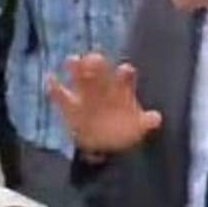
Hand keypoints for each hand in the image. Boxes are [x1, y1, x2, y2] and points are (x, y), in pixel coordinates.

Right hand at [46, 53, 162, 153]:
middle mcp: (103, 86)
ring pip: (78, 75)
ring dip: (75, 67)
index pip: (123, 75)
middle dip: (96, 64)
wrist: (104, 146)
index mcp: (121, 88)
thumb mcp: (137, 128)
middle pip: (99, 69)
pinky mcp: (69, 105)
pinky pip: (59, 94)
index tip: (124, 71)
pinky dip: (53, 86)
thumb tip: (157, 118)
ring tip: (72, 61)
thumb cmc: (123, 130)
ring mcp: (85, 94)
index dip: (124, 73)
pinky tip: (51, 78)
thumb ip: (146, 122)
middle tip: (94, 60)